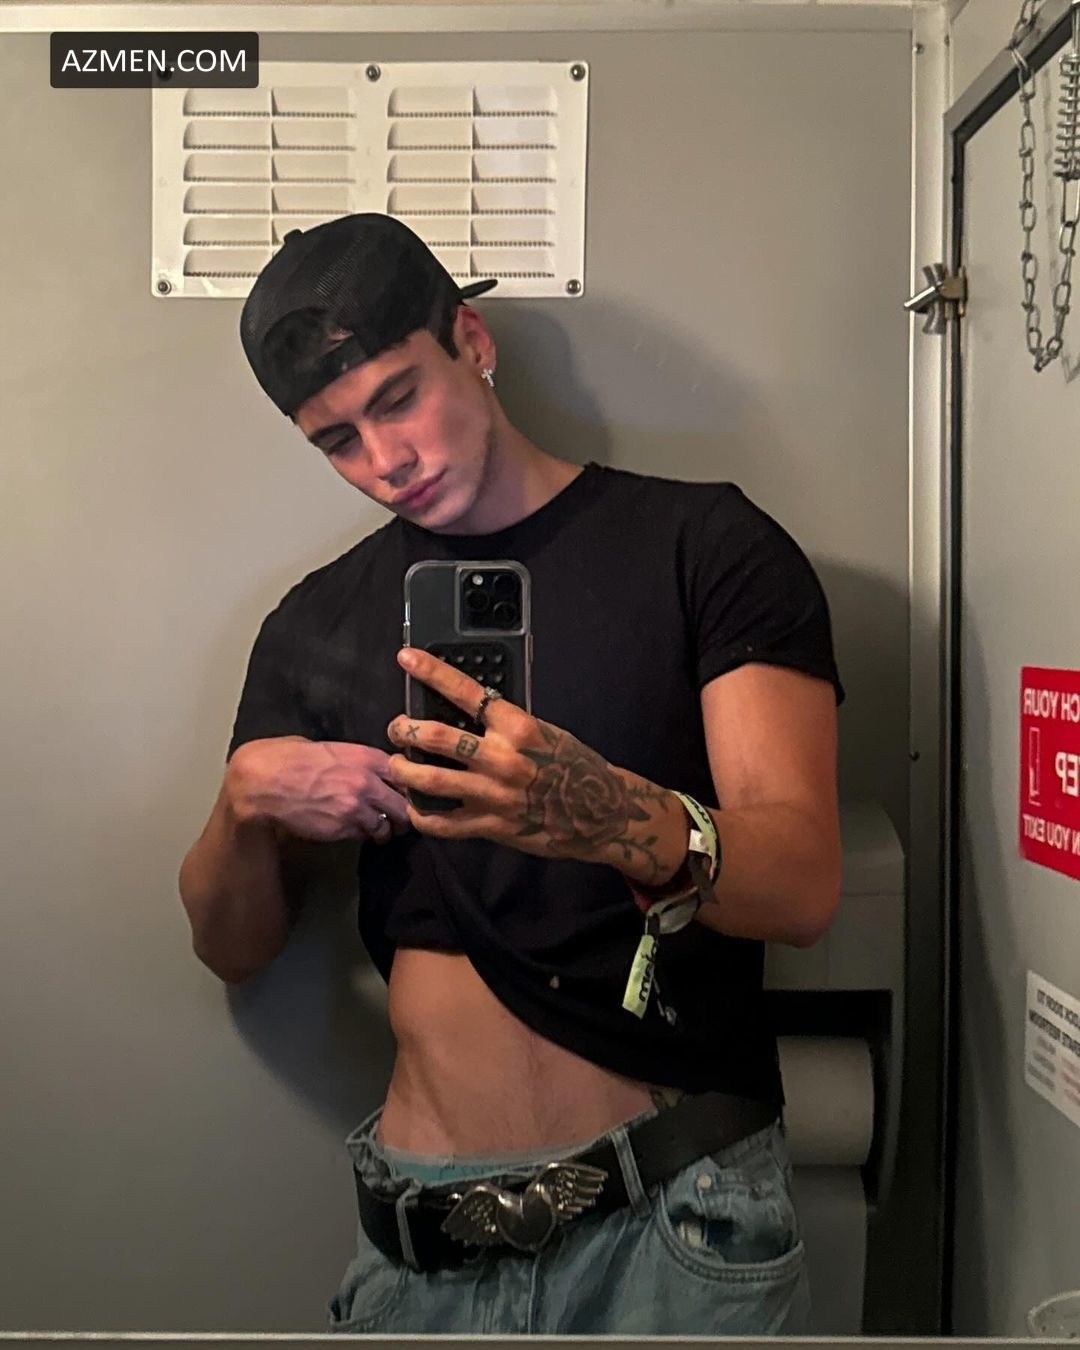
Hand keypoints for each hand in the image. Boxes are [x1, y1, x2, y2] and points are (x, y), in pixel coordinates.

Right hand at [226, 736, 410, 844]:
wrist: (264, 782)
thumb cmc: (290, 759)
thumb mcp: (330, 748)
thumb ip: (357, 760)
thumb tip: (372, 770)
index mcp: (367, 757)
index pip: (406, 775)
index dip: (406, 787)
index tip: (404, 793)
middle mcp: (368, 782)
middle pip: (404, 805)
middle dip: (402, 814)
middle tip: (398, 818)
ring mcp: (357, 808)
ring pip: (386, 826)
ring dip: (383, 828)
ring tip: (376, 828)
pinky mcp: (343, 828)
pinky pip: (364, 835)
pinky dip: (362, 835)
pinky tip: (353, 829)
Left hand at [386, 647, 674, 875]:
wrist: (599, 813)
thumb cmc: (572, 766)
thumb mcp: (543, 732)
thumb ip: (504, 724)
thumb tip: (464, 710)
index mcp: (518, 727)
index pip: (466, 692)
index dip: (432, 672)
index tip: (407, 658)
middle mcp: (502, 758)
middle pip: (436, 736)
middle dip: (405, 728)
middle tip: (396, 727)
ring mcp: (493, 794)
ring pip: (430, 779)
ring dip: (403, 769)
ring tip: (396, 764)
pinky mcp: (490, 825)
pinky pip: (442, 822)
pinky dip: (421, 813)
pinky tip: (416, 806)